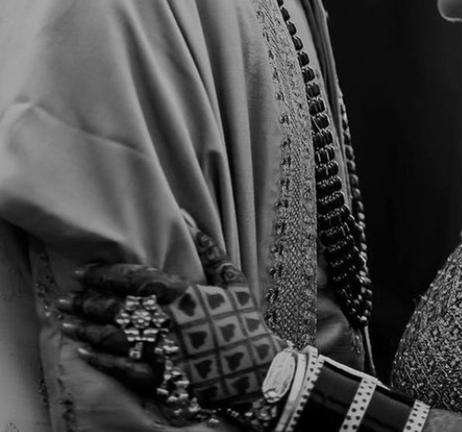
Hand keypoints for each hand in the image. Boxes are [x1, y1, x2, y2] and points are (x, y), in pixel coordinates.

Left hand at [59, 228, 281, 416]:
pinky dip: (101, 360)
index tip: (85, 271)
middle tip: (66, 296)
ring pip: (114, 338)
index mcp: (185, 295)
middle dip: (88, 301)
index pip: (136, 280)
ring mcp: (161, 351)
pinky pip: (123, 369)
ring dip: (86, 328)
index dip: (107, 275)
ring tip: (66, 321)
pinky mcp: (160, 378)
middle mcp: (167, 322)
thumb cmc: (246, 323)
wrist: (258, 371)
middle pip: (117, 308)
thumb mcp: (234, 282)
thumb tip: (187, 220)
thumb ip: (209, 252)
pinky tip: (84, 352)